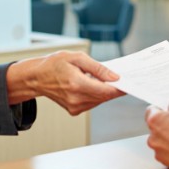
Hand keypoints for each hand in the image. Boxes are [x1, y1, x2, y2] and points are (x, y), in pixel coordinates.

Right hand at [7, 51, 123, 115]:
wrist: (37, 77)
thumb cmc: (54, 64)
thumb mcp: (76, 58)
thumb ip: (97, 67)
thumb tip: (115, 76)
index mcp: (77, 84)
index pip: (106, 90)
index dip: (121, 88)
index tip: (130, 82)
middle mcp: (76, 99)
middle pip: (105, 96)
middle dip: (115, 88)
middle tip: (123, 78)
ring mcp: (75, 107)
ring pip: (100, 100)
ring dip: (105, 91)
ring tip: (105, 78)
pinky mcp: (74, 110)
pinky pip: (93, 103)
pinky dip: (96, 94)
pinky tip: (94, 84)